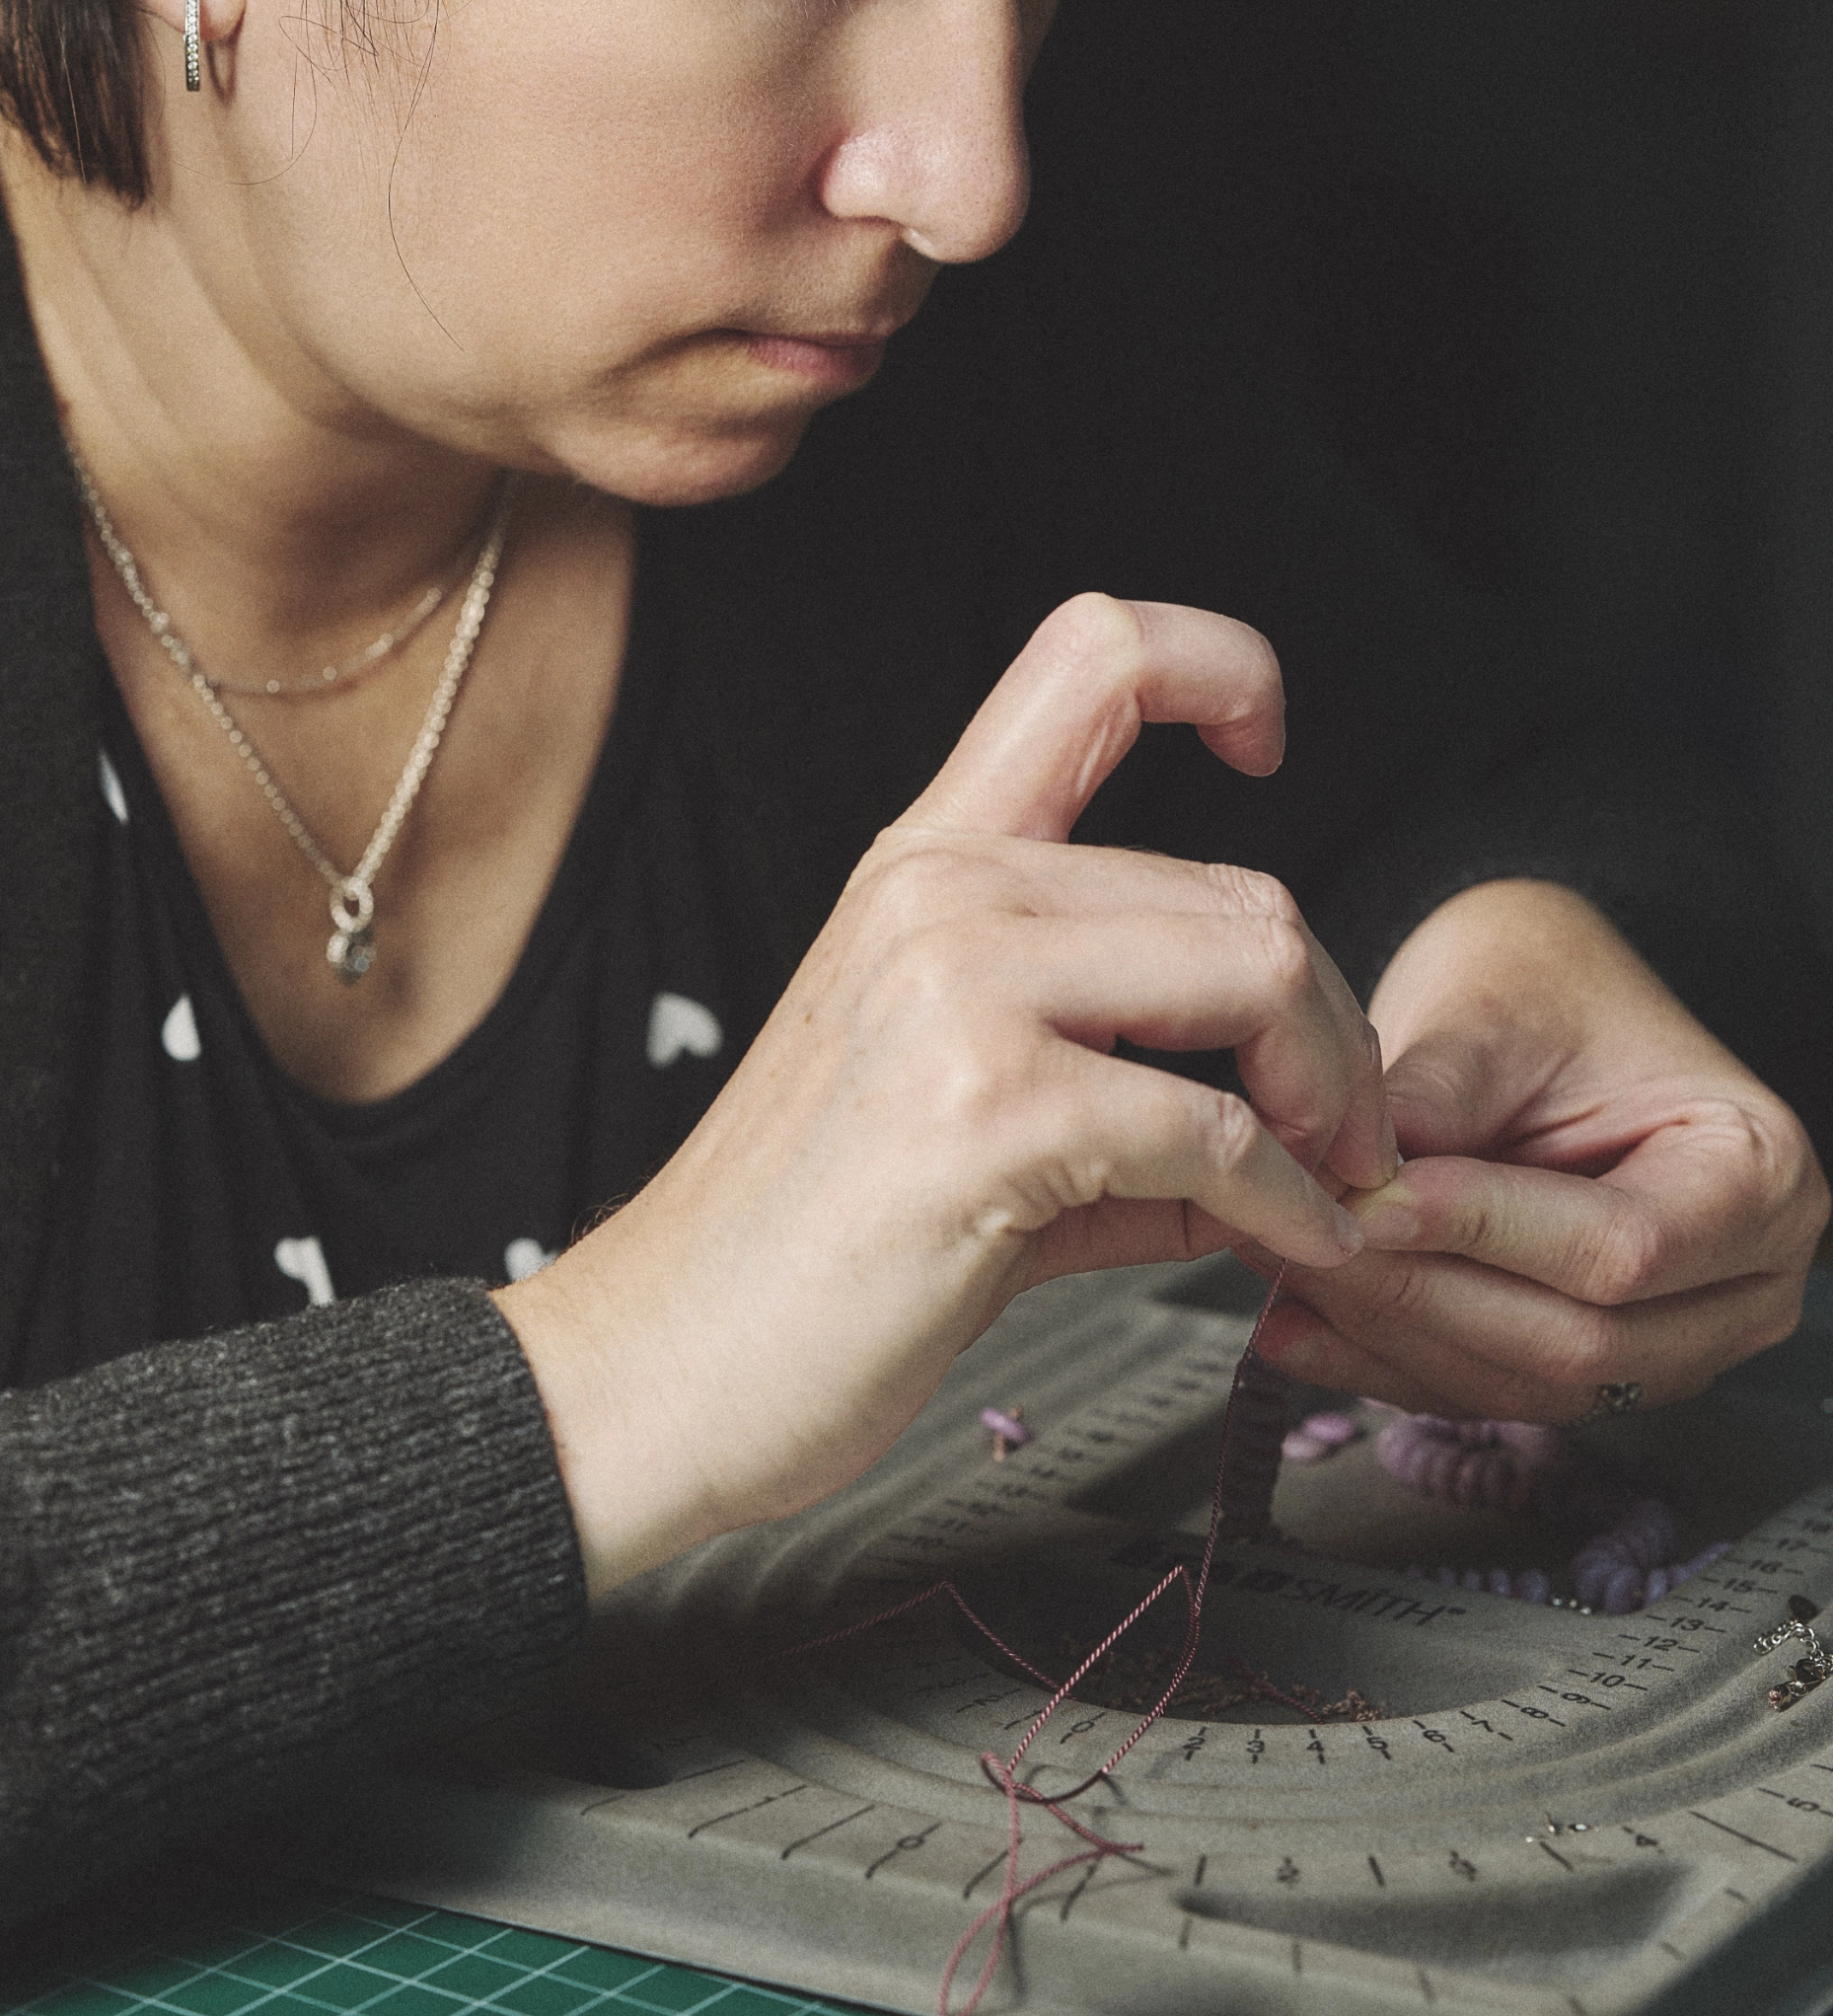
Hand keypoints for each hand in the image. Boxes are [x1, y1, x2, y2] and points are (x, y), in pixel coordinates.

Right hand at [508, 593, 1391, 1591]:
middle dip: (1337, 1022)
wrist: (664, 1363)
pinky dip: (1293, 1200)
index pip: (1092, 652)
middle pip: (1243, 884)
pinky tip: (1293, 1241)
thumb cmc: (799, 1245)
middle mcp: (943, 888)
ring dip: (1334, 1094)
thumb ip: (1127, 1090)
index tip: (1268, 745)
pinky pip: (1218, 1131)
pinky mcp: (986, 1109)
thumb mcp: (963, 1108)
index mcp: (929, 858)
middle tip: (1350, 1123)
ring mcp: (958, 987)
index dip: (1217, 665)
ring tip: (1332, 1177)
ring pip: (1257, 970)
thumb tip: (1287, 1141)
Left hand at [1250, 879, 1830, 1417]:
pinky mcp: (1596, 1364)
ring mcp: (1675, 1340)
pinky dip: (1385, 1362)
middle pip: (1577, 1341)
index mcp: (1754, 1171)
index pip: (1619, 1247)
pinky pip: (1488, 1390)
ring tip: (1280, 1277)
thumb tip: (1346, 1189)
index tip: (1373, 1202)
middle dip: (1420, 1297)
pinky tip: (1298, 1324)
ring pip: (1524, 1384)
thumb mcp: (1492, 1011)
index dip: (1487, 1234)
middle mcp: (1740, 1280)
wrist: (1541, 997)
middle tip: (1301, 1241)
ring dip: (1389, 1339)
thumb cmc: (1542, 983)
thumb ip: (1432, 1104)